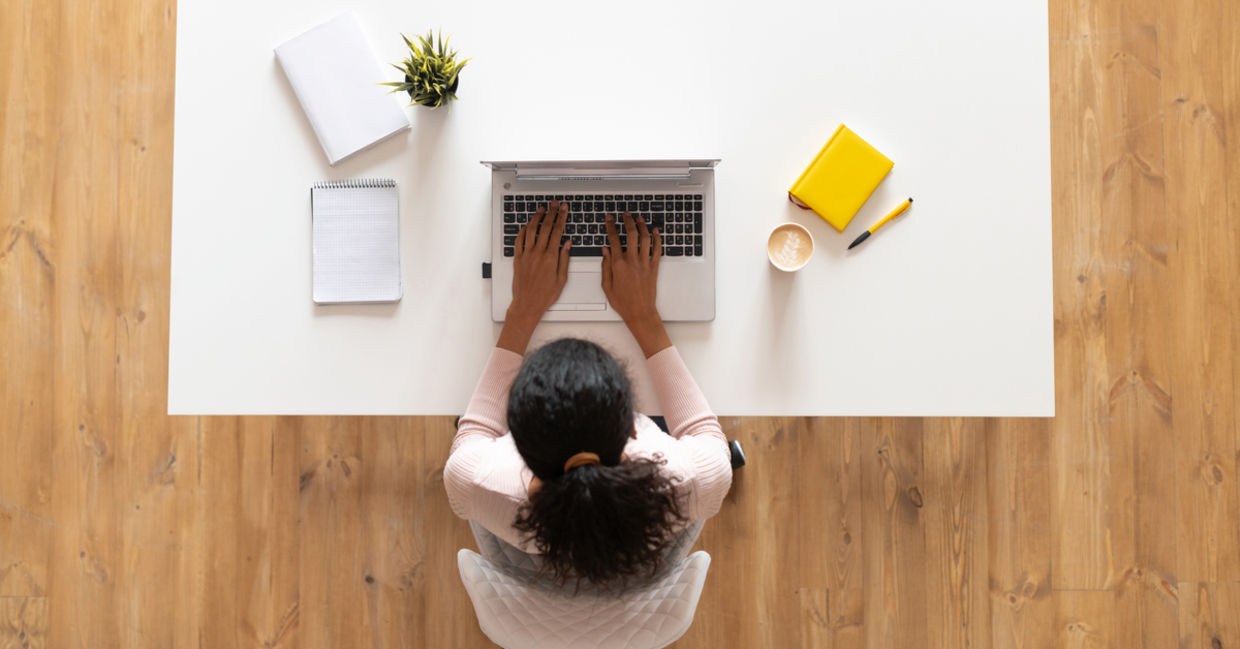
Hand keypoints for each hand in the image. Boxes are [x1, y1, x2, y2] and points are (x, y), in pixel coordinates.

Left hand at [510, 200, 570, 317]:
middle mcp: (537, 253)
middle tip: (555, 204)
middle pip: (545, 227)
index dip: (561, 218)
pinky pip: (519, 240)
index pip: (557, 231)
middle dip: (551, 213)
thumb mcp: (562, 279)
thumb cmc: (545, 295)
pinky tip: (526, 226)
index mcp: (550, 257)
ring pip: (531, 230)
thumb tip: (567, 244)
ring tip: (541, 210)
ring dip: (536, 218)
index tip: (564, 209)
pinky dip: (522, 230)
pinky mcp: (517, 259)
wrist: (527, 304)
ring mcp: (526, 255)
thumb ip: (565, 259)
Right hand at [602, 212, 671, 356]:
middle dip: (628, 221)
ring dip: (642, 226)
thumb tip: (605, 251)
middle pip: (631, 234)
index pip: (614, 239)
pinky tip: (655, 231)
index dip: (611, 226)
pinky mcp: (654, 267)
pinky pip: (657, 249)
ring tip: (639, 218)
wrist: (640, 312)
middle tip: (626, 214)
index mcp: (618, 264)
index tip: (609, 219)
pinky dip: (657, 238)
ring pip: (645, 238)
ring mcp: (645, 263)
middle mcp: (632, 261)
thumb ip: (605, 266)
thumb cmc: (623, 302)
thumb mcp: (607, 285)